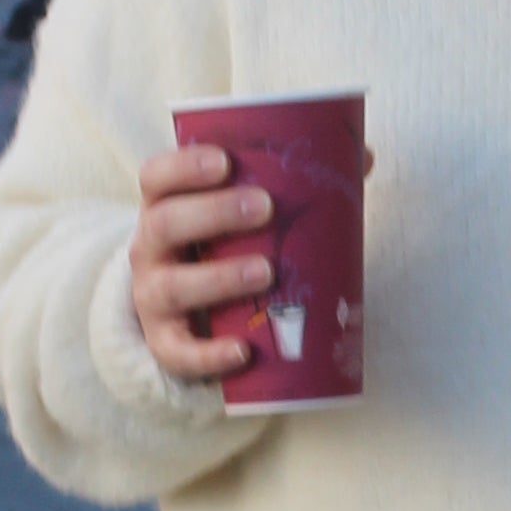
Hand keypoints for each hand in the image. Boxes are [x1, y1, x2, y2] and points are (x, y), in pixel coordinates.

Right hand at [129, 143, 271, 382]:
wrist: (182, 312)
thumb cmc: (220, 246)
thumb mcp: (236, 213)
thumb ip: (289, 183)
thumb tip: (362, 157)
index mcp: (163, 205)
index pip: (157, 177)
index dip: (184, 166)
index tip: (226, 161)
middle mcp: (148, 248)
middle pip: (165, 224)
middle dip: (214, 213)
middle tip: (265, 207)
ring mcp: (151, 296)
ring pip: (172, 286)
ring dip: (219, 278)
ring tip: (266, 272)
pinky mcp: (164, 342)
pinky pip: (178, 352)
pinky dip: (209, 354)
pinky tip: (243, 350)